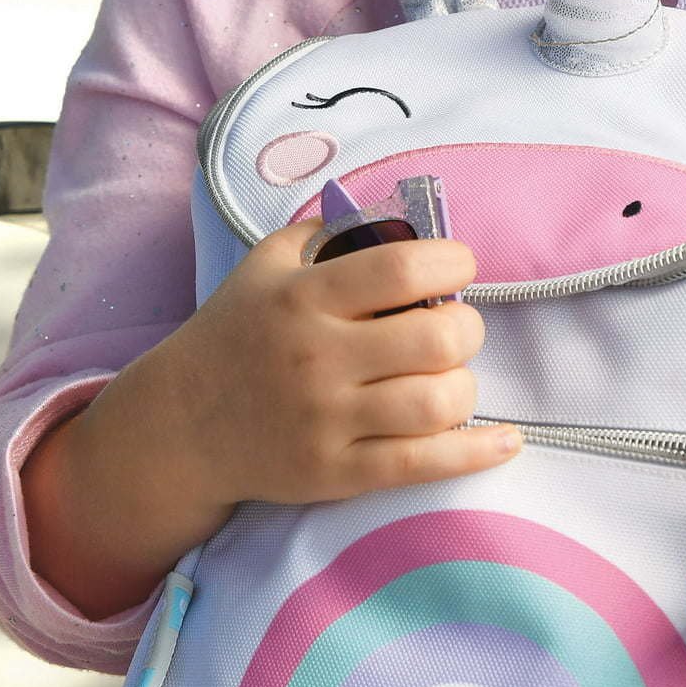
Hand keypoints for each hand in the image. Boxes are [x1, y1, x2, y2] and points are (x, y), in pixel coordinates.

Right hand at [174, 218, 516, 508]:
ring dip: (464, 385)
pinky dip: (476, 452)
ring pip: (437, 403)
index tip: (457, 266)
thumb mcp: (265, 265)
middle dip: (465, 327)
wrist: (180, 425)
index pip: (402, 269)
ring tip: (448, 376)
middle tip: (452, 328)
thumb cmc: (237, 334)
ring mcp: (327, 421)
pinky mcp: (336, 474)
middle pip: (436, 339)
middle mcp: (317, 358)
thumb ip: (328, 232)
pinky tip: (505, 440)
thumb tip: (401, 212)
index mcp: (304, 298)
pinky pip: (423, 465)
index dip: (452, 261)